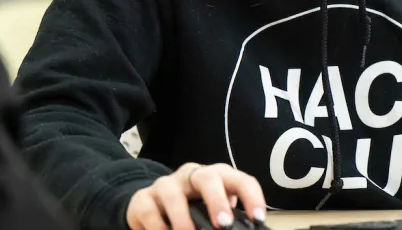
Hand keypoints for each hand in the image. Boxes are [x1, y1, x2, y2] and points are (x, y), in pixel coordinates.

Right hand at [126, 162, 266, 229]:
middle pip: (207, 178)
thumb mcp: (211, 212)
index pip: (239, 180)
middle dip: (217, 201)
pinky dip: (157, 226)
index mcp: (216, 178)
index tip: (258, 218)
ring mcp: (166, 185)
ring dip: (182, 218)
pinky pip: (148, 209)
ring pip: (173, 193)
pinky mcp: (143, 198)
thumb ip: (224, 219)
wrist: (152, 206)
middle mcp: (192, 176)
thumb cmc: (191, 210)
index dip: (251, 197)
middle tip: (223, 225)